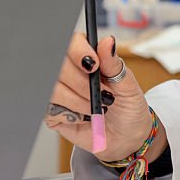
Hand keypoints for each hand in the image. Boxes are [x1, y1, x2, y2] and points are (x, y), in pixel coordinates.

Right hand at [44, 33, 155, 161]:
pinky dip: (71, 115)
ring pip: (54, 89)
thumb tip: (108, 41)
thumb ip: (114, 64)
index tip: (94, 65)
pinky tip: (83, 118)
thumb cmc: (129, 108)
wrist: (126, 138)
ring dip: (79, 102)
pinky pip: (50, 109)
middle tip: (103, 95)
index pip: (72, 42)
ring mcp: (58, 91)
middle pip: (60, 65)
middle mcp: (70, 71)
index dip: (79, 52)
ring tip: (96, 109)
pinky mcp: (52, 112)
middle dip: (82, 84)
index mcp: (88, 57)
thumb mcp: (128, 86)